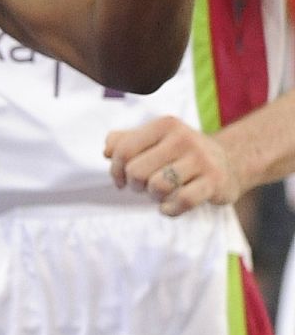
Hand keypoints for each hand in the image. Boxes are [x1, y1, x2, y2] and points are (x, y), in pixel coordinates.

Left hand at [105, 115, 241, 215]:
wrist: (229, 161)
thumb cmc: (180, 151)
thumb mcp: (154, 138)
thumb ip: (125, 140)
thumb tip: (106, 151)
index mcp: (164, 125)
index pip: (124, 149)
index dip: (115, 169)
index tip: (120, 180)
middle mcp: (183, 138)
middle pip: (137, 170)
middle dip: (134, 184)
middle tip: (142, 187)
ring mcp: (201, 160)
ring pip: (158, 186)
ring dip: (152, 196)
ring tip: (157, 194)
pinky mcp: (215, 182)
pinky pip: (183, 201)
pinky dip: (170, 209)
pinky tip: (168, 207)